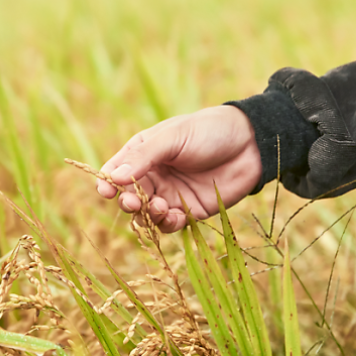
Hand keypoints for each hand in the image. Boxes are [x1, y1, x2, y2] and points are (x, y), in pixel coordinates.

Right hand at [96, 105, 261, 232]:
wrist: (250, 144)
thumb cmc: (208, 131)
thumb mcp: (173, 137)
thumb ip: (143, 157)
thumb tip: (112, 178)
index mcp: (144, 153)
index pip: (116, 171)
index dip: (107, 182)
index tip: (105, 191)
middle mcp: (154, 175)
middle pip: (129, 196)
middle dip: (127, 201)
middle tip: (131, 202)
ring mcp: (171, 194)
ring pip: (147, 214)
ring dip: (147, 215)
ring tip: (159, 206)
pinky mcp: (189, 211)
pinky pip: (170, 224)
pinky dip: (166, 224)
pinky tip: (173, 216)